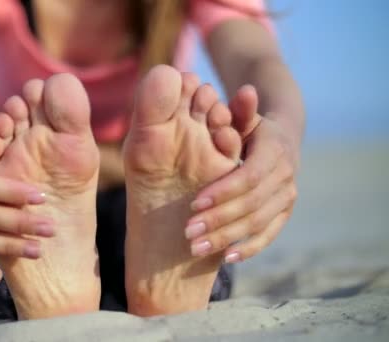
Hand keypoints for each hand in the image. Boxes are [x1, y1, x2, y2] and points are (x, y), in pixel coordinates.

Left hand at [185, 86, 299, 262]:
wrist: (279, 138)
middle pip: (252, 205)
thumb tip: (245, 91)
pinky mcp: (283, 213)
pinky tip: (226, 258)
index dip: (223, 192)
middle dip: (219, 220)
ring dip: (227, 238)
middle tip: (188, 232)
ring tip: (196, 248)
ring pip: (259, 223)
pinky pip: (269, 234)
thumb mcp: (242, 116)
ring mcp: (286, 197)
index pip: (249, 177)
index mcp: (274, 151)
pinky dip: (249, 247)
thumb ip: (237, 111)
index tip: (194, 203)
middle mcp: (285, 177)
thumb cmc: (247, 126)